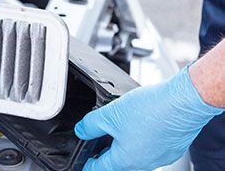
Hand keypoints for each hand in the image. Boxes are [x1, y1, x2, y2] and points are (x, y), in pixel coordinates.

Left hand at [74, 66, 222, 170]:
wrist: (183, 102)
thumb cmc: (151, 110)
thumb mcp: (109, 114)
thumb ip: (91, 125)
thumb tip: (81, 131)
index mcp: (126, 161)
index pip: (99, 168)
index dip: (87, 163)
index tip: (83, 161)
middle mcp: (144, 164)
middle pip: (117, 163)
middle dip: (105, 151)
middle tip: (98, 138)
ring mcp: (160, 157)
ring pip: (135, 155)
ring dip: (124, 143)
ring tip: (119, 126)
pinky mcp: (171, 148)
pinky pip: (150, 147)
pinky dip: (141, 138)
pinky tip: (140, 122)